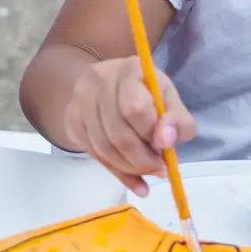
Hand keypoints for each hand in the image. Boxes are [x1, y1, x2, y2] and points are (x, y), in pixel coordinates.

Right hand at [61, 56, 196, 195]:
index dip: (152, 134)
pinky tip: (136, 181)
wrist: (110, 84)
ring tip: (148, 170)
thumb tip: (165, 141)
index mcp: (129, 70)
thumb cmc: (147, 93)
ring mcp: (79, 100)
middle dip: (143, 160)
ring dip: (130, 168)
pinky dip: (118, 174)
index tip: (165, 146)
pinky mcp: (71, 119)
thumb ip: (178, 121)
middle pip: (118, 133)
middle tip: (160, 169)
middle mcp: (98, 80)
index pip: (136, 109)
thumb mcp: (170, 100)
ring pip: (103, 148)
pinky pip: (93, 154)